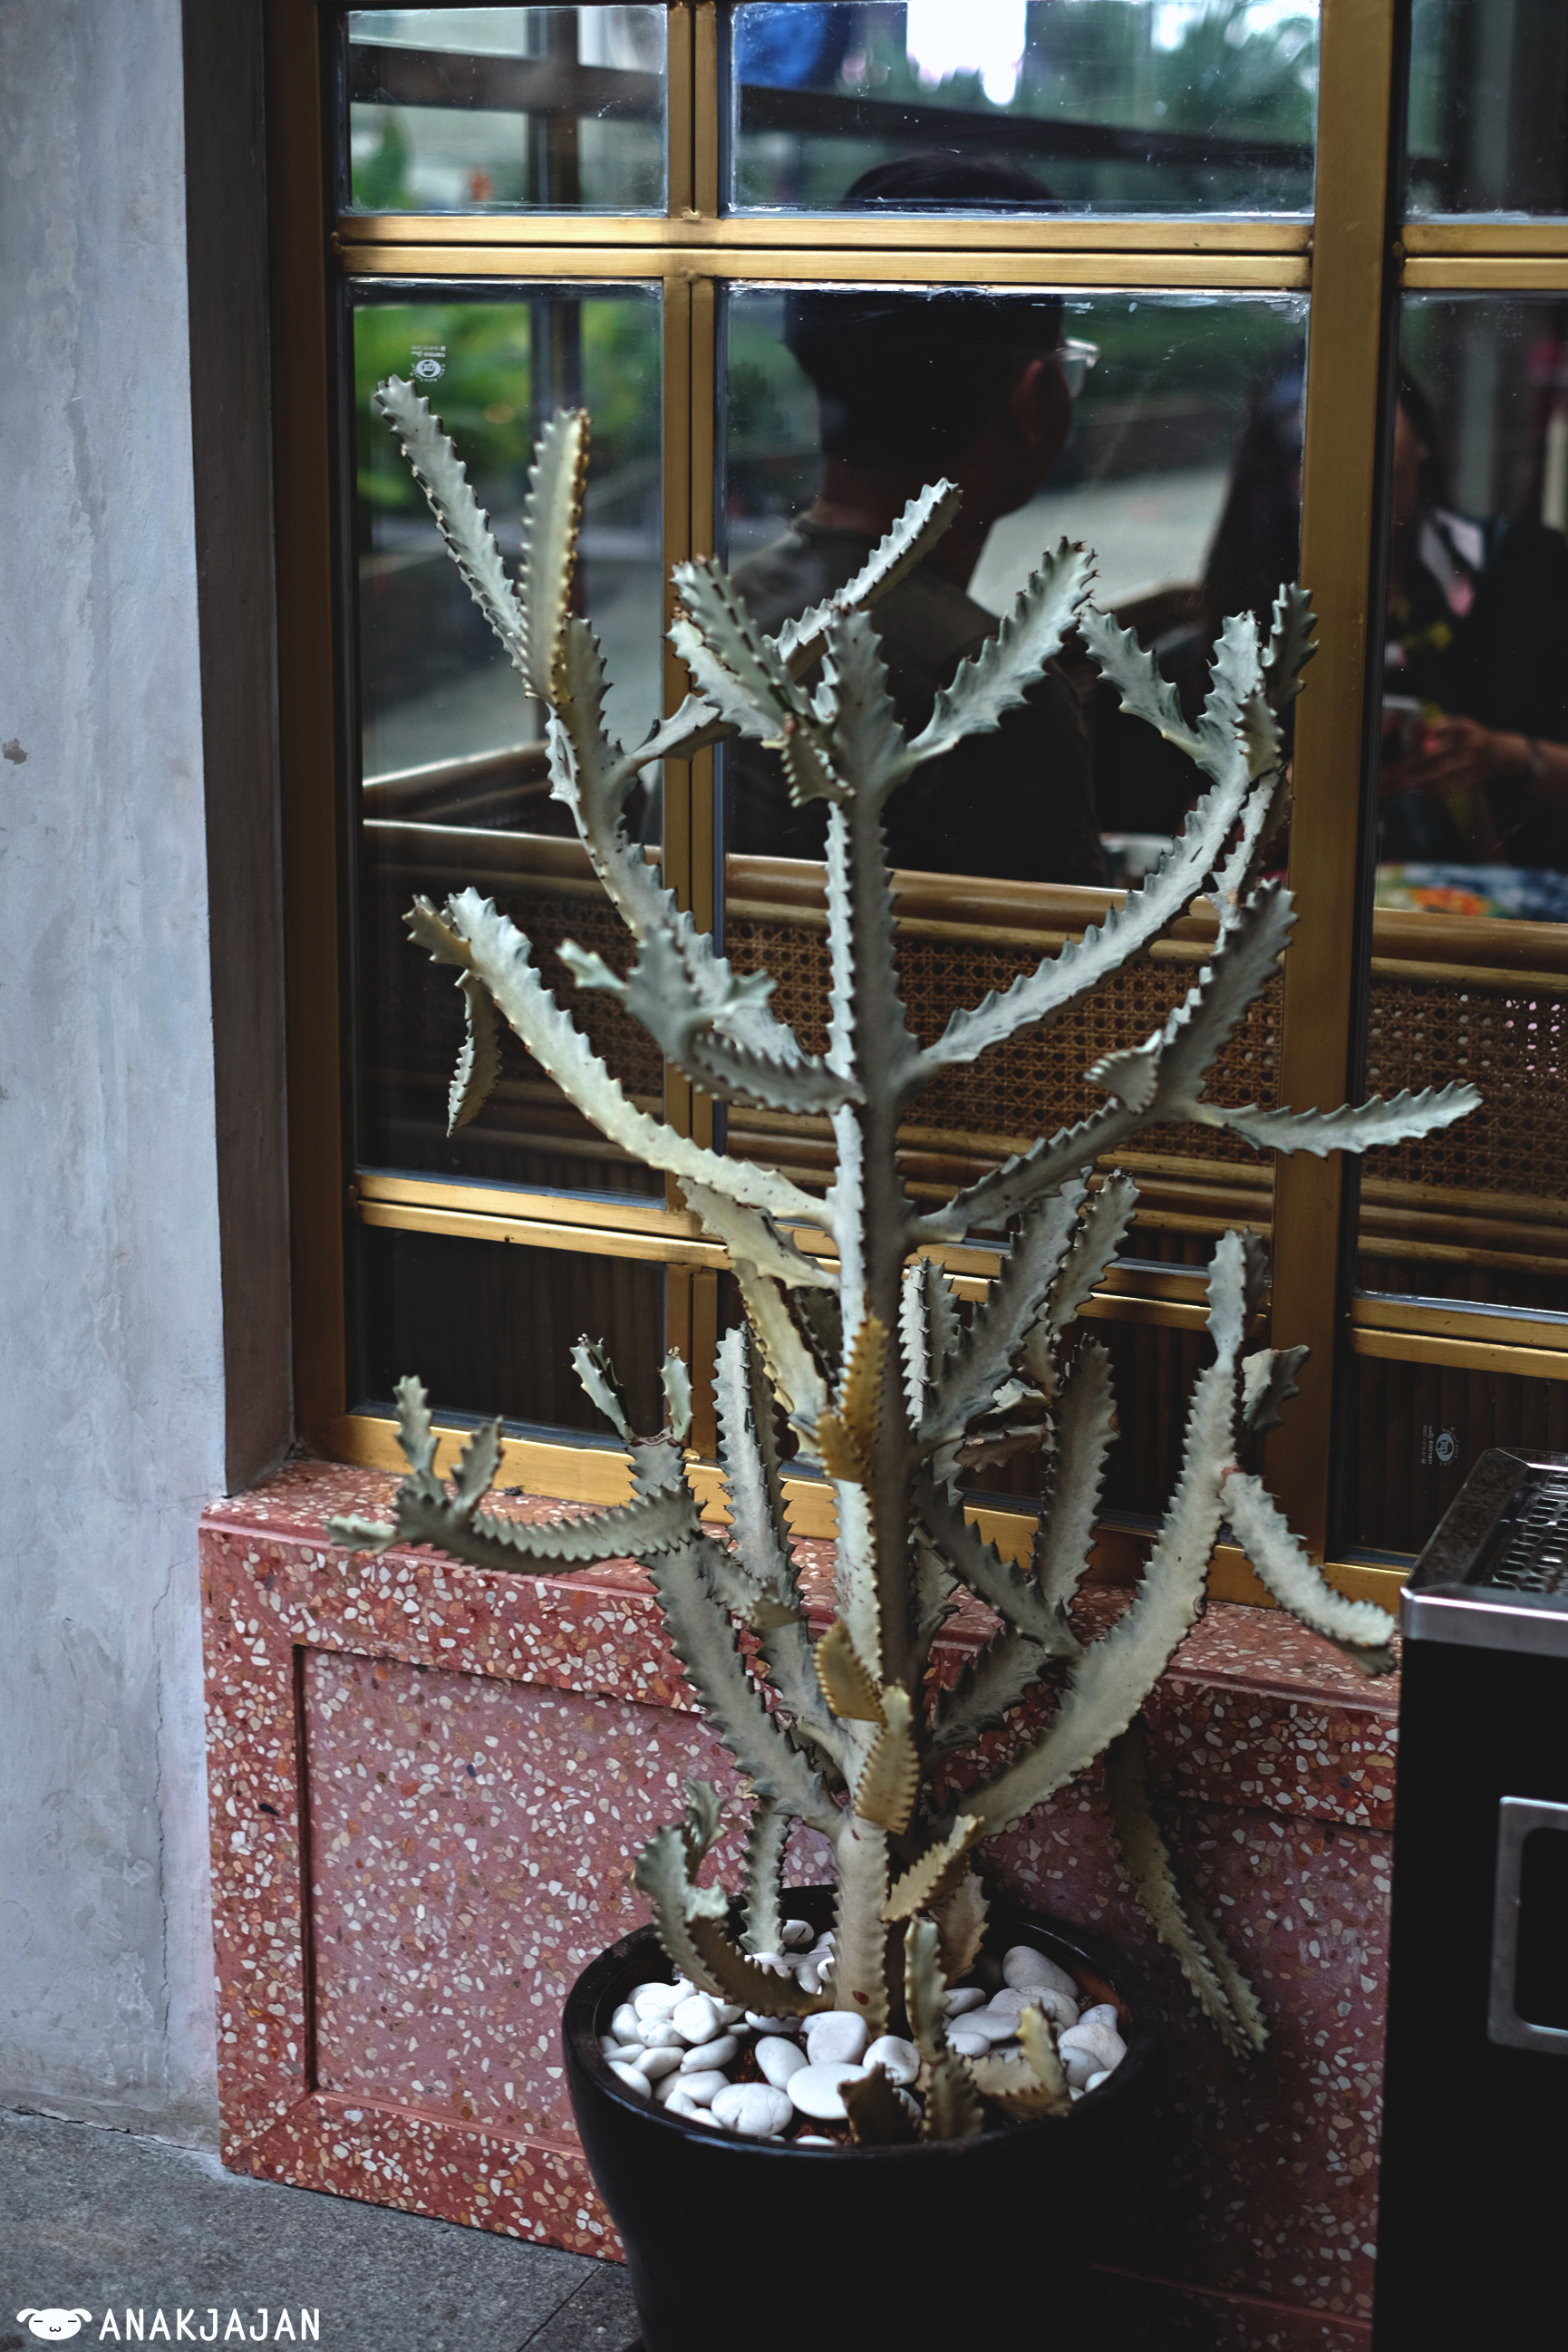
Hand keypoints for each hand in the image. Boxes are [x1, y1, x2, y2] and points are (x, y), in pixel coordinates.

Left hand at [1395, 715, 1525, 795]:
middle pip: (1439, 750)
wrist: (1505, 753)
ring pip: (1445, 770)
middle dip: (1417, 760)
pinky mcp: (1478, 776)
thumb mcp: (1463, 727)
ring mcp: (1475, 760)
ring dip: (1425, 777)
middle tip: (1401, 768)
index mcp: (1466, 727)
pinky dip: (1440, 790)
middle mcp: (1471, 742)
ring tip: (1409, 783)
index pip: (1442, 727)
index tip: (1409, 744)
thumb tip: (1418, 732)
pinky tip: (1427, 792)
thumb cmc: (1476, 738)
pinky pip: (1455, 785)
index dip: (1424, 734)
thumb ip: (1442, 727)